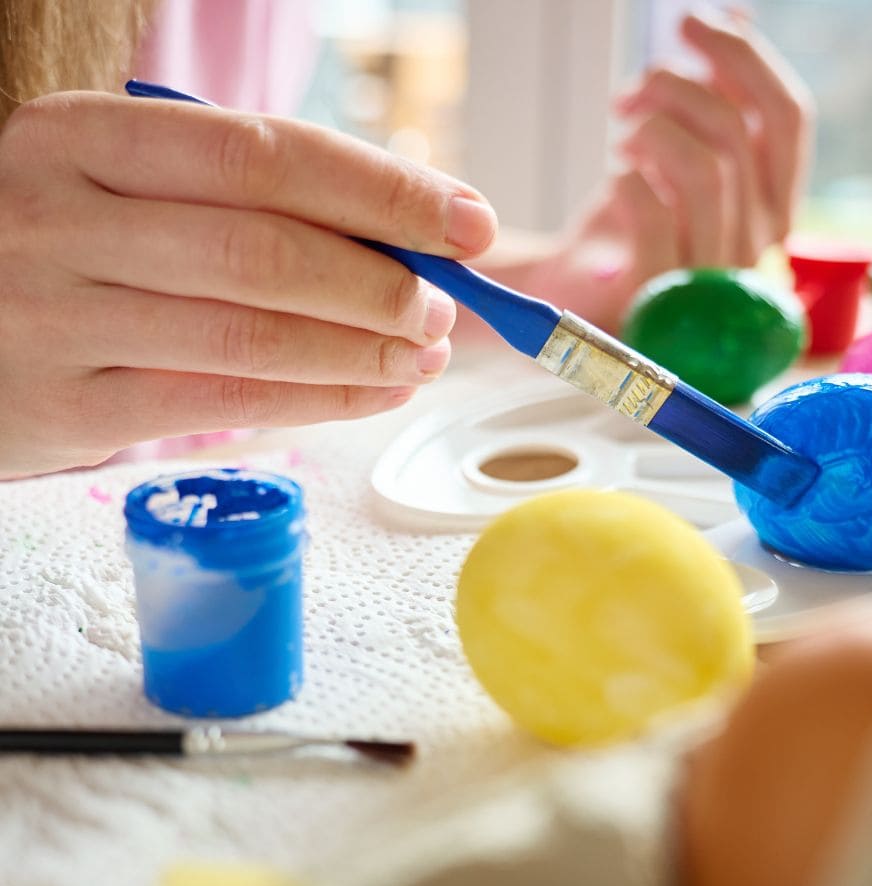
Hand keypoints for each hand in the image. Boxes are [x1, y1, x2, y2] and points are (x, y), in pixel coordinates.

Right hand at [0, 91, 497, 477]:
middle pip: (264, 251)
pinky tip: (373, 391)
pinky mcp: (65, 407)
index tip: (465, 222)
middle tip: (444, 305)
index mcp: (77, 136)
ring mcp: (51, 317)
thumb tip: (414, 231)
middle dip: (380, 283)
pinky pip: (221, 404)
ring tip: (420, 353)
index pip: (264, 155)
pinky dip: (320, 399)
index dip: (383, 191)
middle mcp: (54, 220)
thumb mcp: (125, 187)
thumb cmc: (66, 245)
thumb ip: (246, 195)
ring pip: (250, 338)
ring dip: (361, 350)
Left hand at [533, 9, 813, 330]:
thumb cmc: (633, 220)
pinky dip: (626, 177)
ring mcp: (711, 274)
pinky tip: (617, 177)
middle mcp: (757, 243)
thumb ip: (718, 97)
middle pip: (739, 132)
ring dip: (651, 129)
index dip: (744, 58)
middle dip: (679, 85)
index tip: (693, 24)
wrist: (576, 295)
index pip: (788, 118)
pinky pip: (648, 208)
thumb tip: (736, 16)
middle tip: (635, 87)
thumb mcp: (685, 150)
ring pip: (701, 166)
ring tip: (623, 133)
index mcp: (775, 203)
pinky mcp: (659, 293)